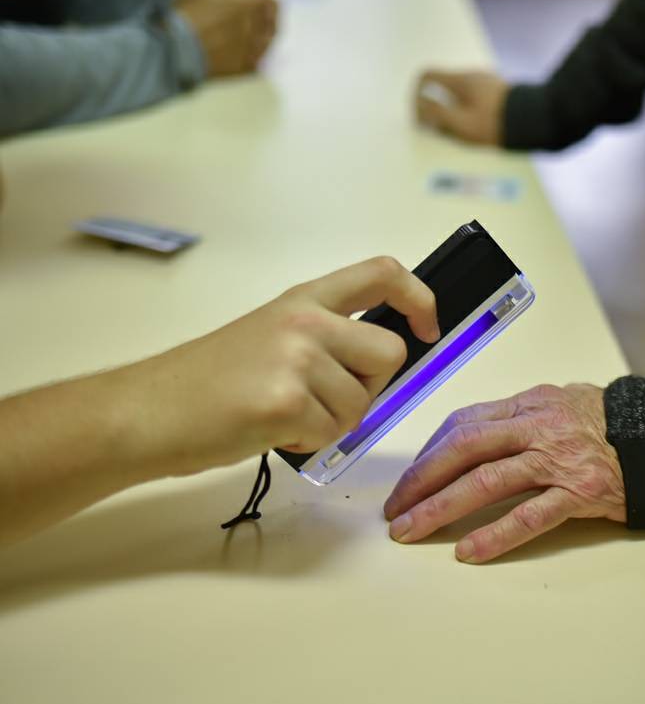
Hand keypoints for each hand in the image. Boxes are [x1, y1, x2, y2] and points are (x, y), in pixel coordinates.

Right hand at [130, 257, 438, 475]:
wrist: (147, 412)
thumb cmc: (207, 381)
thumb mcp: (270, 335)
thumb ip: (326, 336)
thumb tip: (389, 359)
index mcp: (303, 299)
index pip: (382, 272)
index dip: (419, 298)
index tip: (427, 327)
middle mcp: (304, 321)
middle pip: (389, 352)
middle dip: (370, 386)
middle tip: (324, 399)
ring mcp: (295, 359)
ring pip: (363, 402)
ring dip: (333, 421)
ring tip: (283, 415)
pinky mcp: (286, 402)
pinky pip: (333, 432)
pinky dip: (309, 442)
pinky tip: (272, 430)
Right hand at [177, 0, 278, 76]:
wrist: (175, 49)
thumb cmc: (186, 13)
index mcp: (249, 5)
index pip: (274, 4)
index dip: (267, 4)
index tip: (257, 6)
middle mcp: (257, 28)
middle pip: (273, 25)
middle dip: (265, 22)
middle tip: (246, 24)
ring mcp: (254, 50)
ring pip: (268, 43)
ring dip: (259, 39)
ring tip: (238, 38)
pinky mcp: (246, 68)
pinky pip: (259, 61)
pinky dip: (252, 56)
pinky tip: (235, 53)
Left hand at [383, 384, 625, 562]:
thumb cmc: (608, 423)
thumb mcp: (559, 403)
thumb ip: (518, 418)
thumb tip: (471, 437)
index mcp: (528, 404)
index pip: (464, 423)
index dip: (429, 452)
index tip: (409, 478)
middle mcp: (537, 427)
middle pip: (464, 448)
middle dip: (422, 479)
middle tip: (395, 508)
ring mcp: (557, 459)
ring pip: (486, 480)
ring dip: (442, 507)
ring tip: (412, 530)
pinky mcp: (579, 492)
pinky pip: (530, 515)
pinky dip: (496, 534)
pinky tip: (468, 550)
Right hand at [414, 70, 508, 145]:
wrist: (535, 121)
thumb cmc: (496, 124)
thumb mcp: (461, 123)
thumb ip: (436, 113)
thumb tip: (419, 105)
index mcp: (459, 80)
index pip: (425, 76)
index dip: (415, 95)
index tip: (419, 116)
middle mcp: (471, 76)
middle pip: (441, 87)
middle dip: (434, 108)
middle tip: (438, 130)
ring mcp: (485, 82)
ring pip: (457, 94)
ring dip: (451, 112)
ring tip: (459, 135)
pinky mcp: (497, 93)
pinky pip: (473, 100)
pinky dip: (467, 112)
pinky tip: (476, 131)